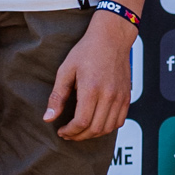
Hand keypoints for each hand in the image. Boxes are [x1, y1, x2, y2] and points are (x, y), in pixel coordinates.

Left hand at [45, 18, 134, 141]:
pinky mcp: (127, 97)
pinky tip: (97, 124)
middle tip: (69, 134)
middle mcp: (108, 95)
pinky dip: (108, 128)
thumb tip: (48, 118)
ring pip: (108, 128)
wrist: (112, 38)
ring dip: (93, 134)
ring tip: (81, 131)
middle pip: (95, 128)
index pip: (81, 122)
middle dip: (79, 136)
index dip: (70, 131)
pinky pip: (119, 121)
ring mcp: (120, 97)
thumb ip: (58, 96)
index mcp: (91, 89)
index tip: (61, 131)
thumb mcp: (66, 70)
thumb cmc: (87, 51)